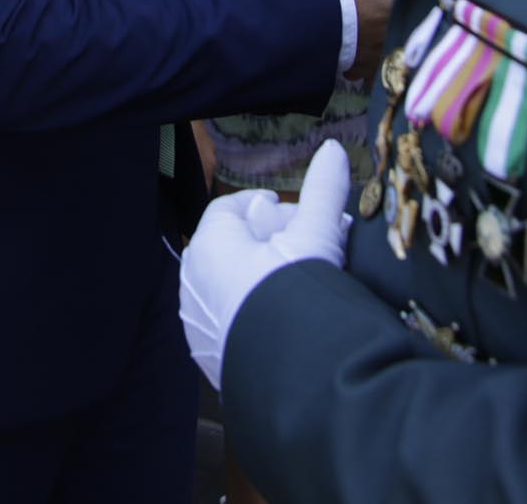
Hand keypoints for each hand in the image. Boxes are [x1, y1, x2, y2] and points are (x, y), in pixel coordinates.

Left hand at [179, 142, 351, 389]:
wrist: (289, 375)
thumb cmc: (294, 293)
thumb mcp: (315, 236)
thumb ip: (323, 191)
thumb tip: (334, 150)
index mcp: (209, 244)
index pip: (230, 209)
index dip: (264, 206)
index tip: (292, 210)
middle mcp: (192, 280)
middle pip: (231, 246)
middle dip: (269, 241)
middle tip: (308, 245)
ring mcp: (198, 322)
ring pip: (228, 284)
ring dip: (261, 277)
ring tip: (302, 281)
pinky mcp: (209, 357)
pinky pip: (229, 320)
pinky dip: (253, 310)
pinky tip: (286, 315)